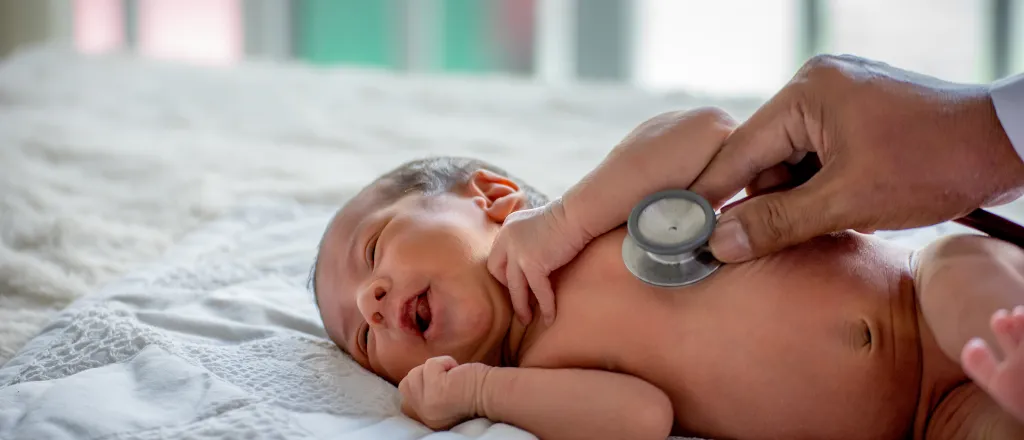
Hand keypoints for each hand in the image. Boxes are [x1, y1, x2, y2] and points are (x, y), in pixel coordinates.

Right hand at [399, 356, 490, 429]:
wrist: (492, 393)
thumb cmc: (470, 391)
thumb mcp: (440, 398)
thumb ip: (424, 394)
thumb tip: (412, 377)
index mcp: (425, 421)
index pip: (405, 402)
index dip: (417, 386)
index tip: (437, 383)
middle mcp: (424, 417)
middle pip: (406, 385)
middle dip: (425, 375)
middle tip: (447, 380)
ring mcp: (428, 405)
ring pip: (415, 373)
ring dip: (436, 367)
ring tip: (452, 376)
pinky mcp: (435, 391)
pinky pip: (430, 365)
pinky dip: (445, 362)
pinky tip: (457, 372)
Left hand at [487, 199, 589, 325]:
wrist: (577, 214)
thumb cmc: (567, 218)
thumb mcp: (537, 225)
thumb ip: (528, 239)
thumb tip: (532, 260)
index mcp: (507, 229)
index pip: (496, 257)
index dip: (504, 273)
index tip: (516, 284)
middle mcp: (507, 239)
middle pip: (497, 271)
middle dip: (507, 289)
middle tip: (519, 301)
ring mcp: (518, 251)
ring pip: (515, 287)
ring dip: (521, 306)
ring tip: (526, 320)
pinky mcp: (532, 263)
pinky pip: (537, 291)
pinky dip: (545, 306)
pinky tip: (550, 317)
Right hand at [689, 54, 1023, 262]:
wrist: (1007, 143)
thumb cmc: (932, 163)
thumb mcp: (848, 201)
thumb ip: (778, 222)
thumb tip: (718, 244)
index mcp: (808, 92)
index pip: (740, 151)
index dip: (712, 194)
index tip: (685, 229)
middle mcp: (818, 85)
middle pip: (765, 157)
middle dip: (771, 201)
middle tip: (774, 241)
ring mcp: (840, 96)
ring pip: (793, 161)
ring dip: (800, 198)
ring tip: (829, 221)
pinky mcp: (859, 113)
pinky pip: (819, 155)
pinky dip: (821, 187)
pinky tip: (839, 208)